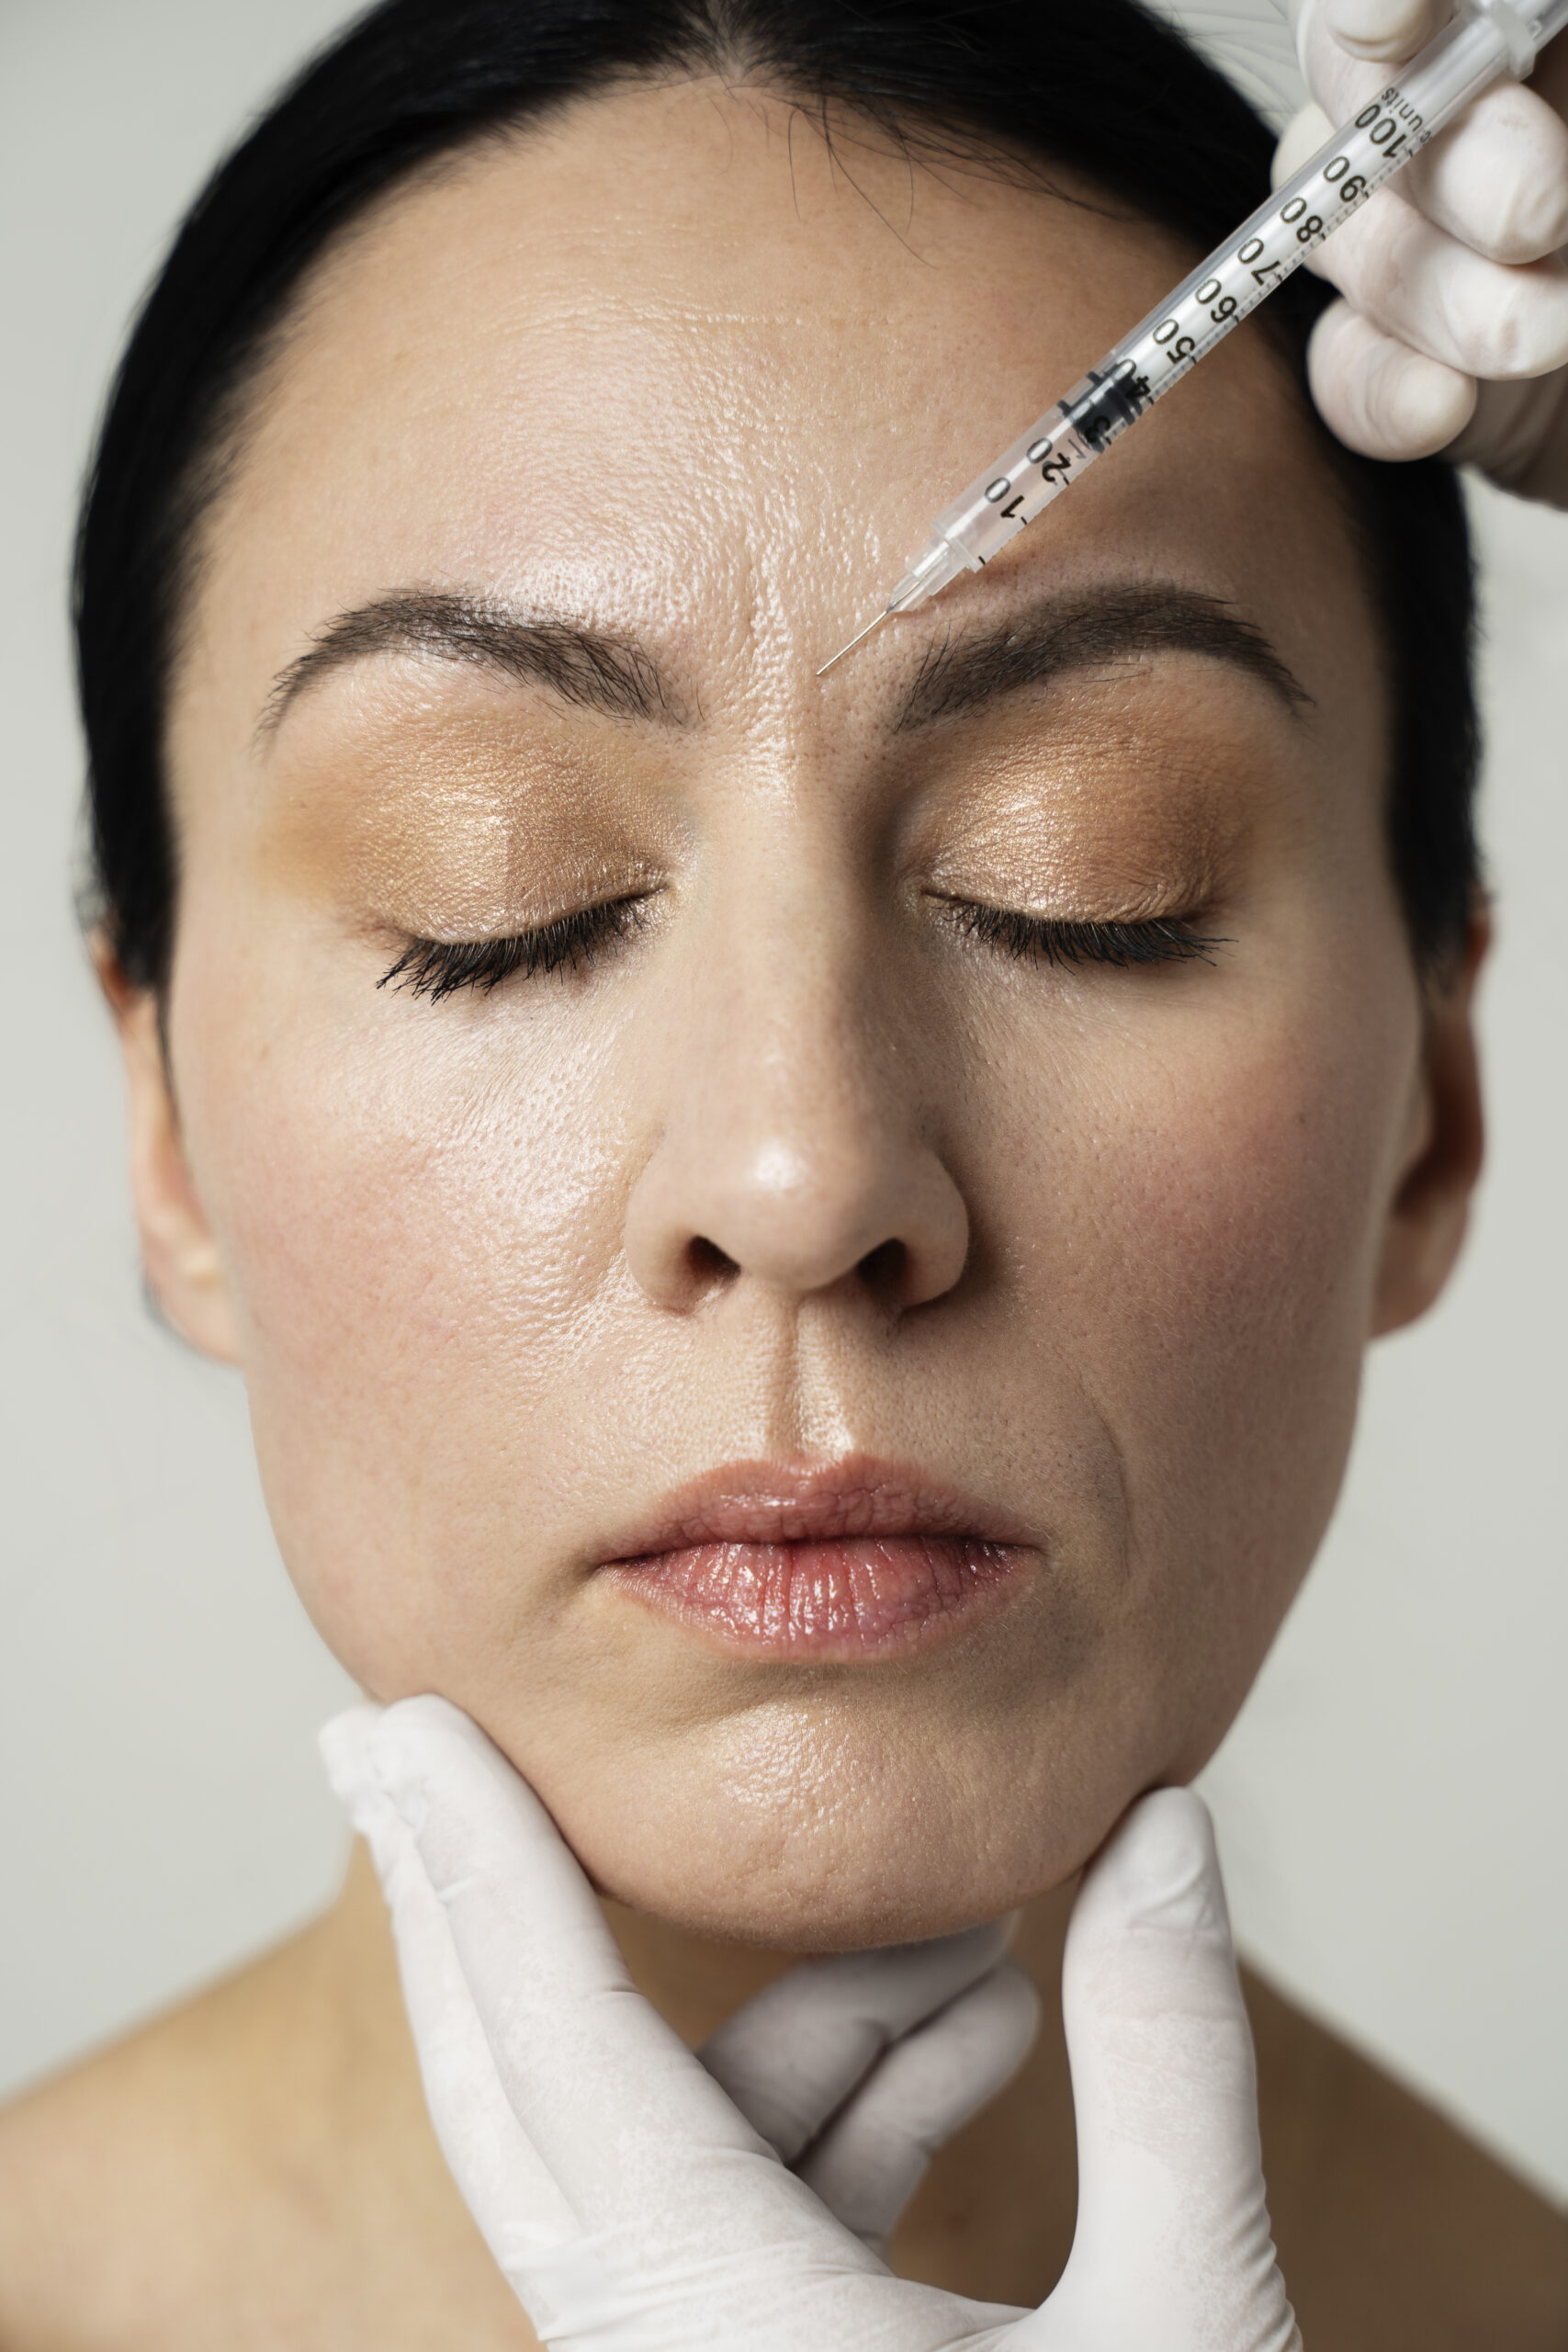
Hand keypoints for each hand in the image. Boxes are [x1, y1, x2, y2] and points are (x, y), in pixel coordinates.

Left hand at [323, 1695, 1300, 2351]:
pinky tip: (983, 2038)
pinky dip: (847, 2113)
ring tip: (984, 1944)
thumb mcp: (1181, 2331)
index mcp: (716, 2332)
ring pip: (685, 2137)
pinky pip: (754, 2213)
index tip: (388, 1730)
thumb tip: (1167, 1826)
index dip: (468, 1864)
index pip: (552, 2043)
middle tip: (406, 1744)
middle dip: (473, 1900)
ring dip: (812, 2014)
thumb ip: (1162, 2057)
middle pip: (521, 2083)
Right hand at [1281, 0, 1567, 501]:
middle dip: (1436, 155)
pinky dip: (1381, 393)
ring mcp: (1436, 241)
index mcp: (1532, 21)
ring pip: (1344, 239)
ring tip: (1552, 332)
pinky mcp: (1423, 367)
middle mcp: (1471, 106)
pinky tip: (1445, 407)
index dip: (1383, 3)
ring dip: (1440, 294)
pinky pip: (1345, 371)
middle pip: (1361, 94)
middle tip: (1542, 215)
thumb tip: (1383, 27)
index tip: (1393, 24)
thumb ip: (1548, 42)